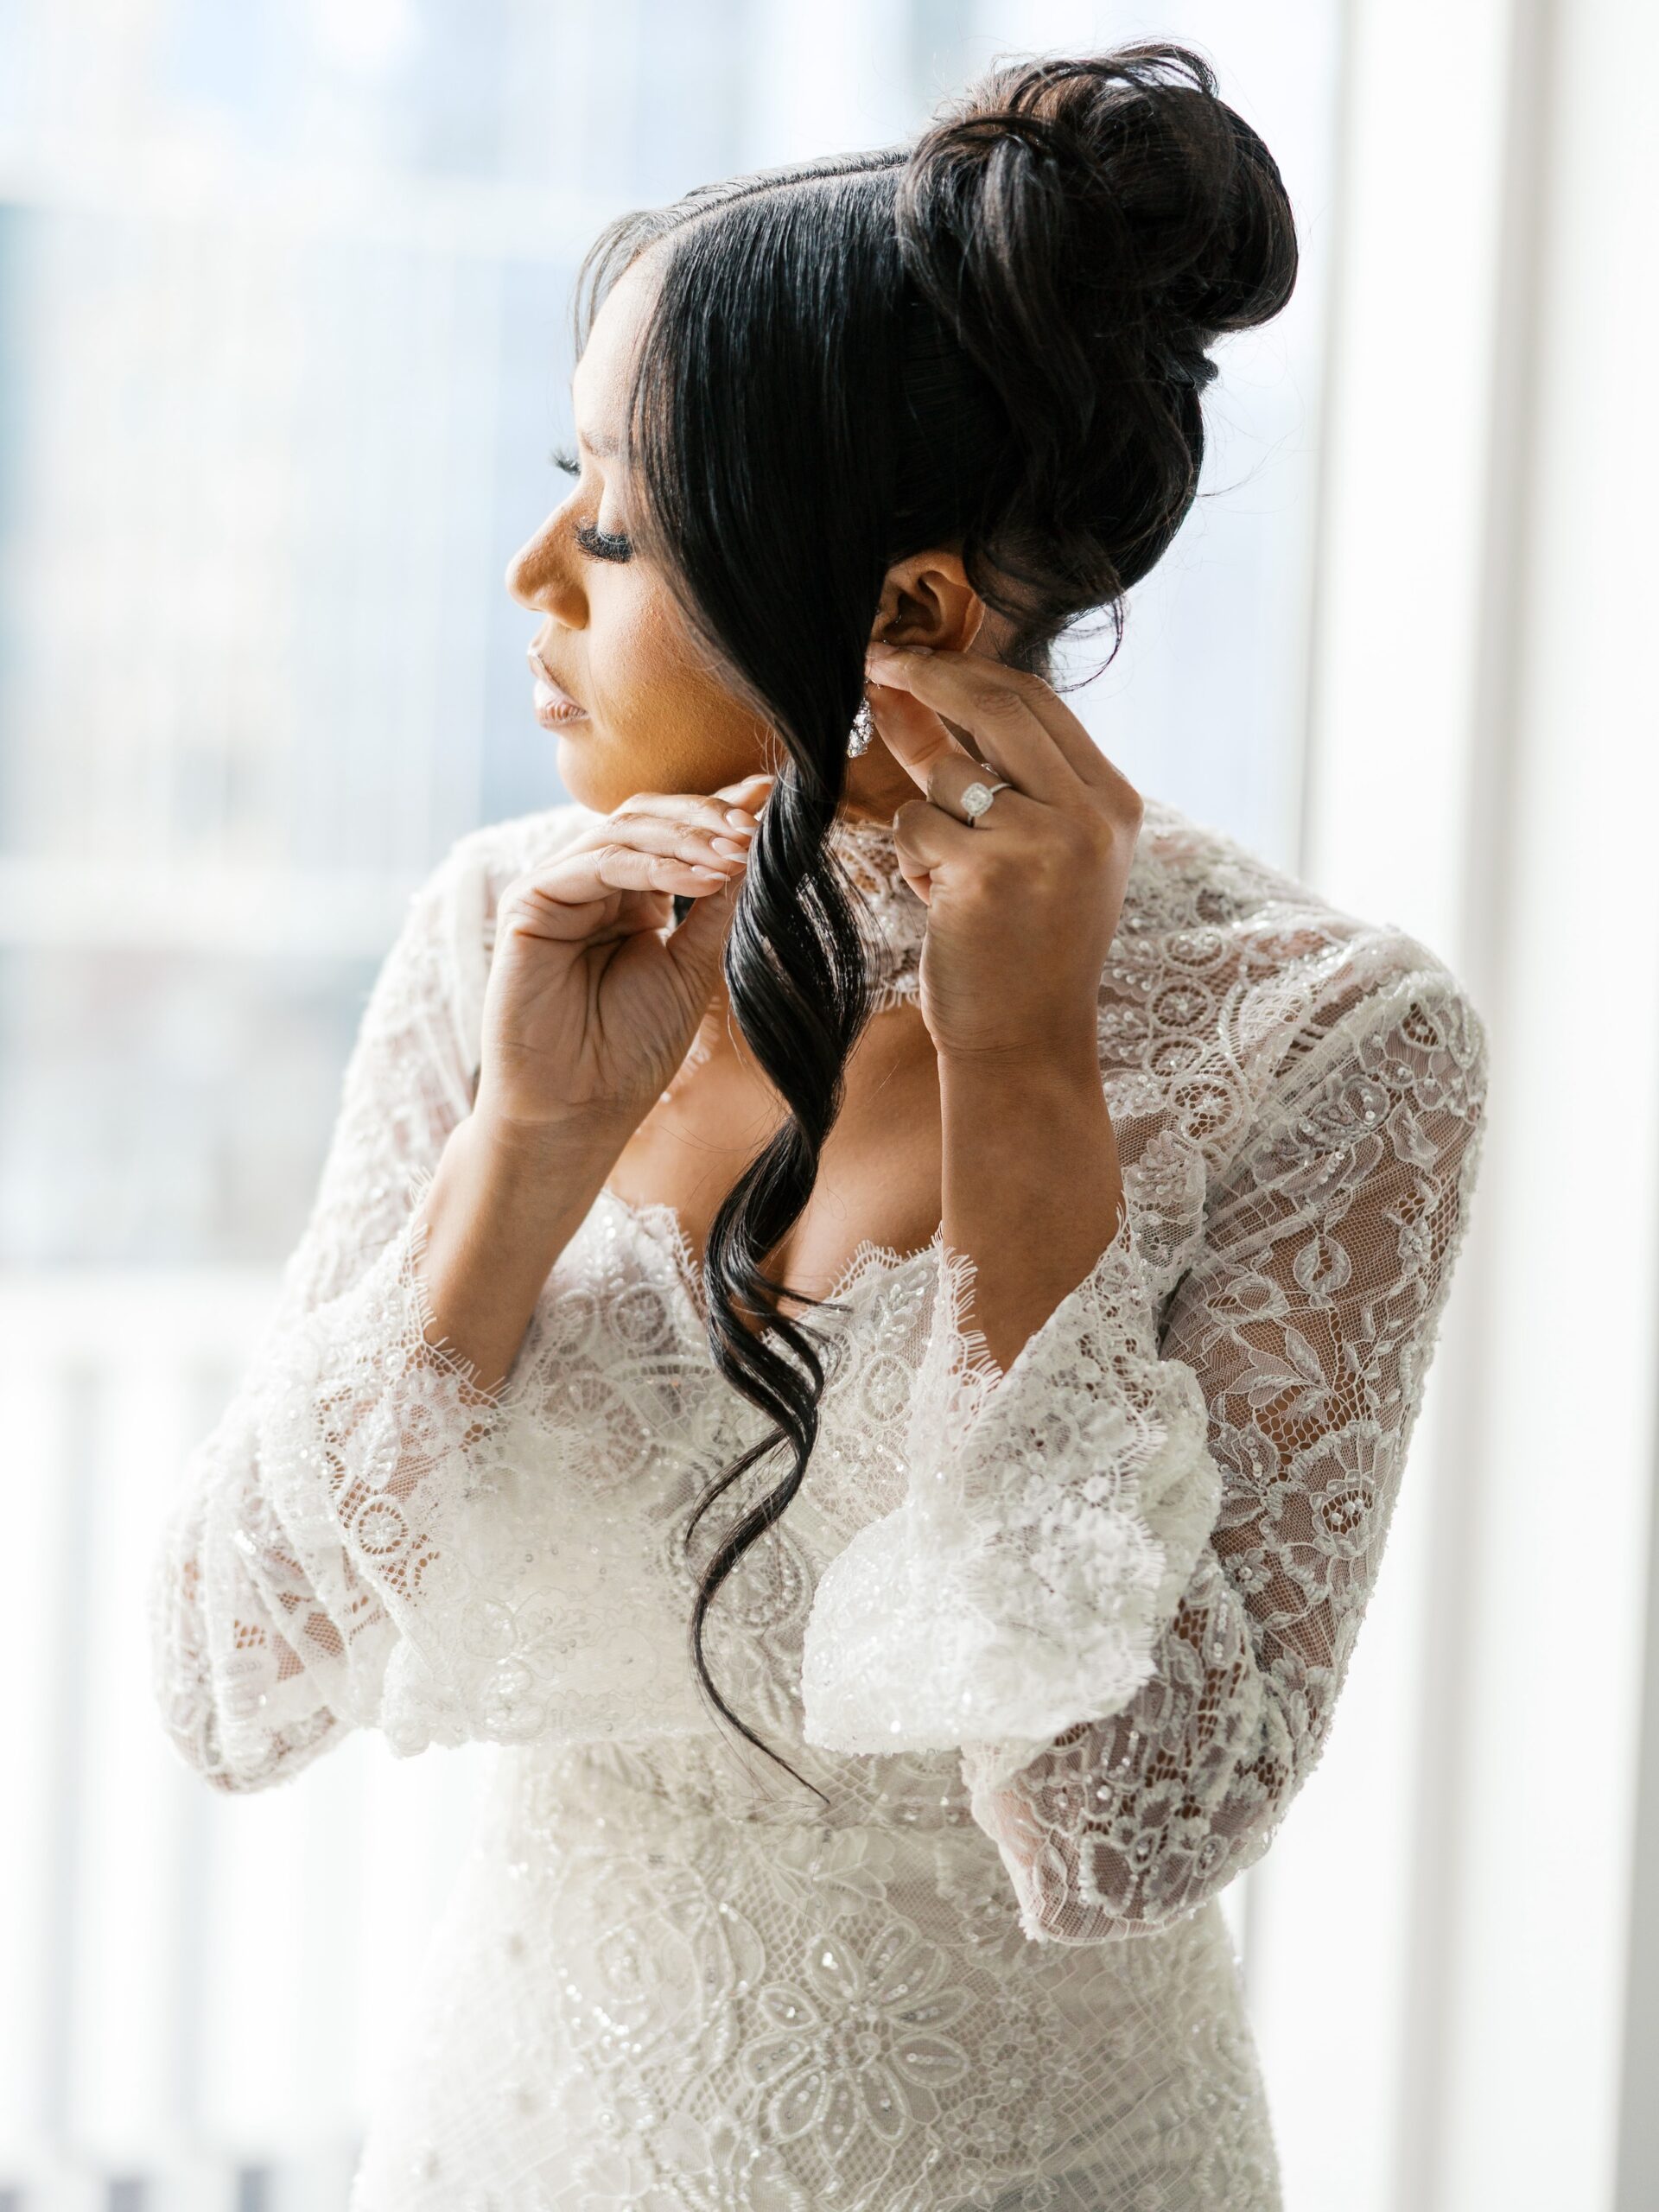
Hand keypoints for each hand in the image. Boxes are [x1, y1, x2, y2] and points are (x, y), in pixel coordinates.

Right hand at [474, 772, 774, 1137]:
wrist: (577, 1110)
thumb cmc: (630, 1051)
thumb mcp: (691, 967)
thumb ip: (715, 906)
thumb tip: (754, 847)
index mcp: (627, 897)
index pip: (671, 833)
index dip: (718, 811)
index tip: (771, 800)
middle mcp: (589, 885)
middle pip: (645, 816)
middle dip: (704, 816)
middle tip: (753, 826)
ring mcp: (556, 889)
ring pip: (623, 830)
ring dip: (687, 837)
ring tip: (737, 853)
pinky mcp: (529, 902)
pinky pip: (598, 864)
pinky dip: (655, 864)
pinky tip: (703, 877)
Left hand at [864, 642, 1143, 1064]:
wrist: (1026, 1048)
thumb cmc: (1021, 952)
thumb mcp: (1032, 852)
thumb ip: (993, 774)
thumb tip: (910, 687)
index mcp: (1113, 803)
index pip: (1037, 702)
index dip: (967, 671)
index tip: (912, 657)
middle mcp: (1088, 815)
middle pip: (997, 705)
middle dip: (928, 675)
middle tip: (875, 662)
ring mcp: (1041, 841)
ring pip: (945, 776)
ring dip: (925, 822)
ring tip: (951, 882)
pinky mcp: (986, 871)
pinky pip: (914, 826)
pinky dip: (911, 862)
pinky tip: (942, 905)